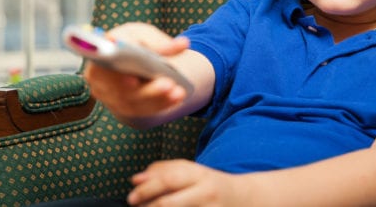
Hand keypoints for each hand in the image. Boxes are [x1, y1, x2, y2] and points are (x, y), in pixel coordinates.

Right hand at [82, 23, 190, 126]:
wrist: (131, 63)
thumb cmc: (134, 44)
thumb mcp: (145, 36)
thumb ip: (161, 42)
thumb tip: (184, 44)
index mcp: (97, 54)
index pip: (102, 64)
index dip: (114, 73)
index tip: (132, 78)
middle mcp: (98, 78)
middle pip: (120, 88)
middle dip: (146, 89)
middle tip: (168, 84)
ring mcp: (109, 96)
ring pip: (133, 101)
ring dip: (157, 98)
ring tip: (177, 92)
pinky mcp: (122, 108)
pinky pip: (142, 110)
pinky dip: (161, 104)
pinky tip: (176, 98)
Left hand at [127, 159, 245, 206]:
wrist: (243, 199)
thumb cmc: (209, 185)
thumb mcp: (191, 172)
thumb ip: (164, 171)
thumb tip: (136, 179)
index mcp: (199, 175)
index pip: (168, 180)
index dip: (146, 189)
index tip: (131, 196)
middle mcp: (205, 192)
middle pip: (168, 203)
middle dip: (147, 206)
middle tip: (134, 206)